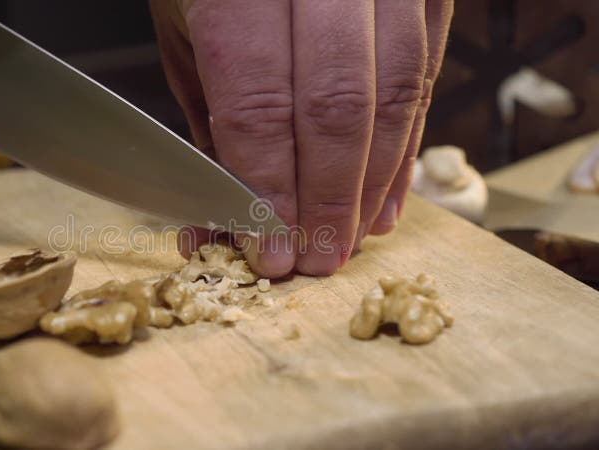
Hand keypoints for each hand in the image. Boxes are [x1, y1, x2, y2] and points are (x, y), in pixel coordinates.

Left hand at [151, 0, 453, 276]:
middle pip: (339, 107)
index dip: (269, 192)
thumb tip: (227, 222)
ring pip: (396, 93)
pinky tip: (388, 196)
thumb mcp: (184, 34)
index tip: (270, 252)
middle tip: (315, 261)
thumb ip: (212, 124)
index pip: (261, 106)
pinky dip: (407, 144)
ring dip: (374, 184)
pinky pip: (424, 71)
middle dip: (328, 201)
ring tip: (350, 240)